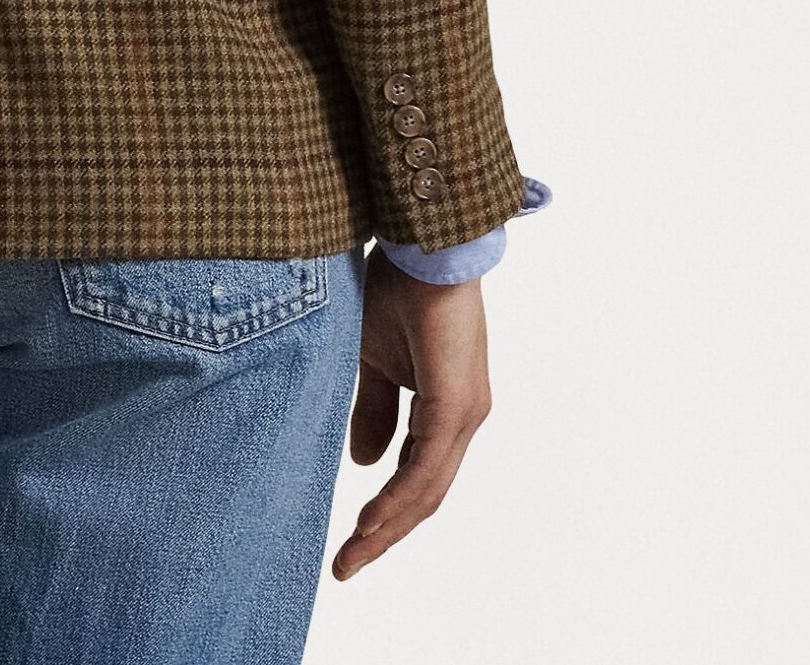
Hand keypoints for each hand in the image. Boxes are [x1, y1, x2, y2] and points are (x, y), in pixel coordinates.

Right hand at [332, 247, 493, 579]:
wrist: (421, 242)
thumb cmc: (399, 287)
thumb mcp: (373, 358)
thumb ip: (374, 409)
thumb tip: (365, 464)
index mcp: (445, 409)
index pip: (416, 478)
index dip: (384, 514)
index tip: (349, 545)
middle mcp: (462, 418)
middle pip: (424, 496)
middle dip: (383, 535)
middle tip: (345, 566)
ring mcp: (464, 412)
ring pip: (427, 489)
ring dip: (387, 527)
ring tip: (352, 554)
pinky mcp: (456, 402)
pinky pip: (426, 465)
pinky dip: (398, 497)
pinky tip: (372, 520)